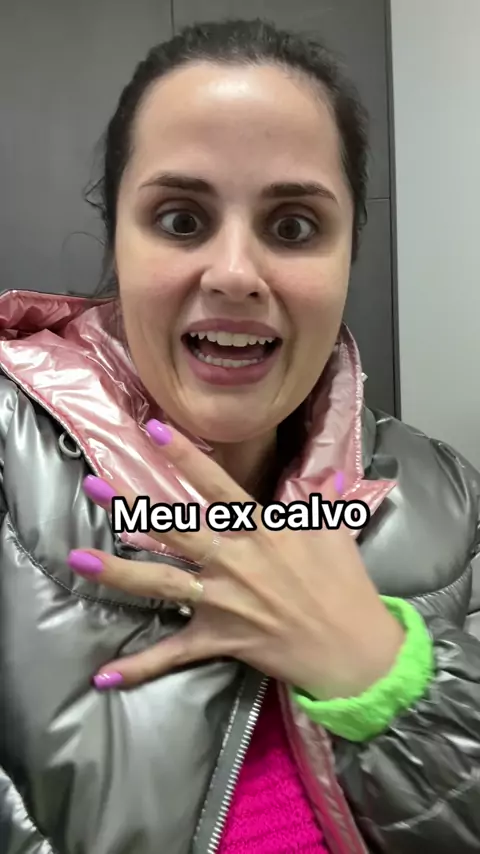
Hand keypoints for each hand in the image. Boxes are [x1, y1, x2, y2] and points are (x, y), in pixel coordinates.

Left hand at [69, 421, 403, 695]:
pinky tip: (104, 676)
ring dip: (119, 572)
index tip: (153, 430)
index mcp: (263, 530)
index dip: (185, 457)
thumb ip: (322, 501)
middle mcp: (237, 561)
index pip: (216, 486)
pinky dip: (140, 667)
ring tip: (78, 559)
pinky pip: (175, 654)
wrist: (354, 651)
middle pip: (176, 529)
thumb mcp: (336, 533)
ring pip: (163, 583)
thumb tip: (331, 476)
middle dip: (133, 507)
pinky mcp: (220, 639)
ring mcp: (224, 601)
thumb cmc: (346, 586)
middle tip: (92, 486)